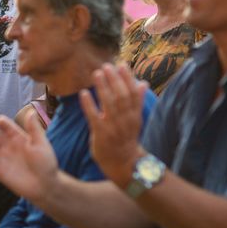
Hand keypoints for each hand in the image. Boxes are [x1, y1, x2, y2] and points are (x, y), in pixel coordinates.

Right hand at [0, 116, 59, 205]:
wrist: (45, 186)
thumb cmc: (46, 164)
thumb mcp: (41, 144)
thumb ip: (34, 129)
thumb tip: (31, 111)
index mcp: (17, 137)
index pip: (6, 126)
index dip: (2, 122)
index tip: (0, 121)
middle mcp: (7, 145)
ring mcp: (2, 157)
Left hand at [79, 63, 147, 187]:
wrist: (122, 163)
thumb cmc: (126, 137)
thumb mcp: (135, 120)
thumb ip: (137, 102)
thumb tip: (143, 82)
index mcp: (135, 116)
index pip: (133, 94)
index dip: (128, 79)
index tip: (122, 65)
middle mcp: (126, 120)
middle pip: (121, 97)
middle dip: (114, 80)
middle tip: (106, 66)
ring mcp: (113, 127)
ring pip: (109, 105)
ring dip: (102, 88)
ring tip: (96, 74)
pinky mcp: (100, 134)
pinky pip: (94, 117)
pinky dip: (89, 105)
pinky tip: (84, 93)